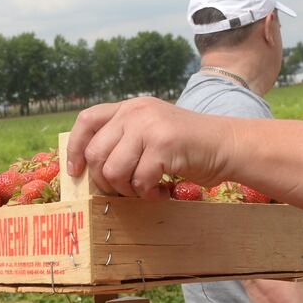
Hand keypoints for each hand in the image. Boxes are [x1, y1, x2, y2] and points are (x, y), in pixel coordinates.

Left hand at [66, 97, 232, 197]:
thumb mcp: (151, 131)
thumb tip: (87, 168)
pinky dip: (149, 195)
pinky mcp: (163, 144)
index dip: (74, 148)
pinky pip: (139, 181)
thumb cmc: (188, 147)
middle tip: (126, 190)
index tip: (76, 172)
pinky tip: (163, 192)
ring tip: (146, 191)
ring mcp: (149, 126)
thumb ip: (124, 139)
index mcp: (129, 107)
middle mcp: (135, 112)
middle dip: (106, 182)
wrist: (227, 145)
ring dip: (128, 191)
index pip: (86, 121)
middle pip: (95, 154)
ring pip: (113, 171)